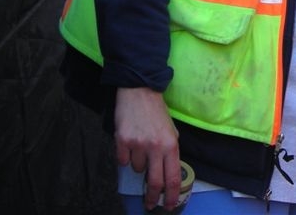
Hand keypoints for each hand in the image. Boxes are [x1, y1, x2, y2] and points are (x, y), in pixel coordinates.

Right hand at [114, 86, 181, 210]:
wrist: (139, 92)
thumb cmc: (157, 113)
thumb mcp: (171, 131)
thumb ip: (170, 151)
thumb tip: (168, 173)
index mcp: (171, 145)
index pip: (173, 177)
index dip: (172, 195)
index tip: (170, 205)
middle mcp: (155, 147)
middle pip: (154, 182)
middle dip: (153, 198)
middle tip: (151, 204)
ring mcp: (138, 145)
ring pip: (137, 169)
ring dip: (138, 163)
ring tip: (140, 145)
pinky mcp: (122, 141)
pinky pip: (122, 161)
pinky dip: (125, 156)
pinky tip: (130, 142)